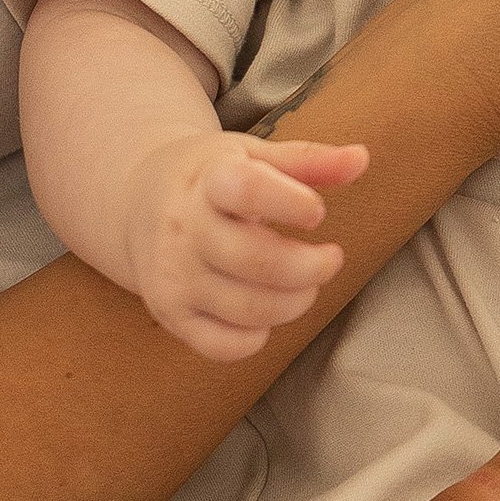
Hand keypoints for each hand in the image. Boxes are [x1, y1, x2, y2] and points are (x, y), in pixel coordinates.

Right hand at [121, 130, 367, 362]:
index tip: (316, 212)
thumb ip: (309, 160)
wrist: (137, 203)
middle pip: (258, 261)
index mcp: (207, 180)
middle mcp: (184, 229)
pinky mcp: (171, 314)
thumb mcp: (253, 155)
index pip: (248, 191)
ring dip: (294, 302)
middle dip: (310, 267)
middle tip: (330, 258)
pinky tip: (267, 311)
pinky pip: (223, 345)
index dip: (292, 203)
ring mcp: (174, 276)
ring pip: (248, 308)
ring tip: (306, 284)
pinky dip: (257, 337)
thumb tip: (362, 159)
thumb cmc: (209, 177)